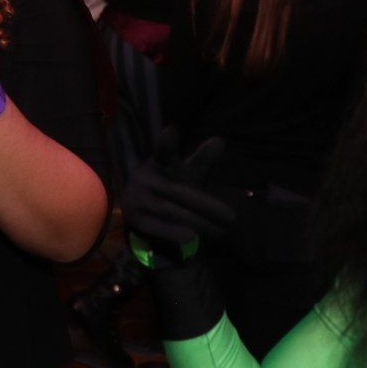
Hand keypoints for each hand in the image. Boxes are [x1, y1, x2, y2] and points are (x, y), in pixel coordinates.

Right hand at [122, 135, 233, 251]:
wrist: (141, 211)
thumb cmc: (172, 187)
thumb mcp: (187, 173)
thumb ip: (203, 160)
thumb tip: (220, 140)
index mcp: (159, 162)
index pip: (163, 150)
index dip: (167, 141)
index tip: (173, 129)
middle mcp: (145, 177)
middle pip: (179, 192)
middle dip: (206, 205)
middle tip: (232, 217)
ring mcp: (137, 197)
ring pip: (171, 210)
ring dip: (198, 222)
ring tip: (221, 232)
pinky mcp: (134, 218)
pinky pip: (157, 226)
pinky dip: (174, 233)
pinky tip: (192, 239)